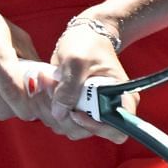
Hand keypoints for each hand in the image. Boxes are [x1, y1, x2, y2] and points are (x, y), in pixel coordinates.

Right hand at [0, 0, 42, 122]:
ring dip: (0, 108)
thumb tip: (43, 73)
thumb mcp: (7, 29)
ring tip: (3, 96)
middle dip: (16, 110)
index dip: (27, 107)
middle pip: (2, 109)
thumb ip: (28, 52)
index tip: (34, 106)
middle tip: (21, 103)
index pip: (14, 95)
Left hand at [19, 18, 132, 143]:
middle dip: (64, 115)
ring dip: (53, 110)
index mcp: (122, 99)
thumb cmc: (87, 44)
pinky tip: (46, 87)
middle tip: (51, 90)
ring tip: (47, 83)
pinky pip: (61, 119)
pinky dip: (49, 108)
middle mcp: (109, 110)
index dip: (95, 128)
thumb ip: (69, 88)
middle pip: (87, 132)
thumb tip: (59, 114)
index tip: (76, 112)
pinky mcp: (76, 108)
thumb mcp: (77, 61)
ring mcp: (91, 111)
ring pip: (70, 127)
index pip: (116, 131)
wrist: (84, 35)